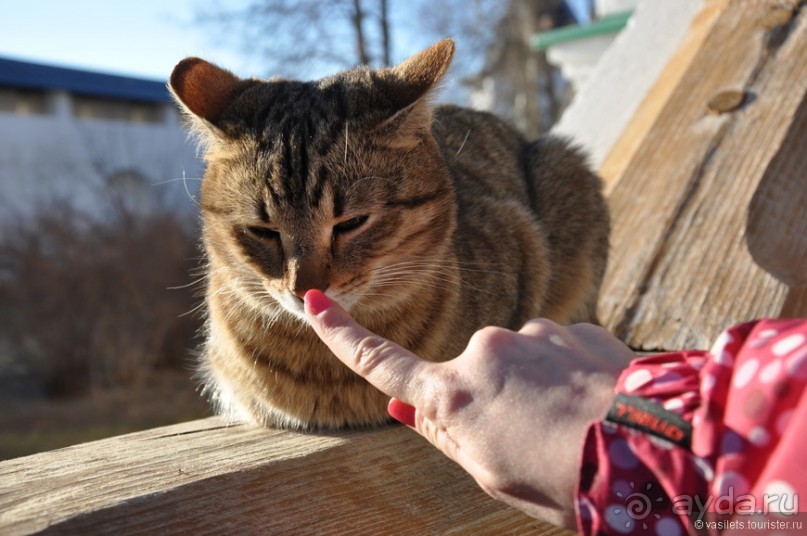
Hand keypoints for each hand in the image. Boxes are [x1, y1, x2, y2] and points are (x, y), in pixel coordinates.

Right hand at [304, 290, 634, 527]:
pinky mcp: (573, 326)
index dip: (343, 334)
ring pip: (518, 362)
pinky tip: (594, 404)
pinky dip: (567, 376)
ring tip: (574, 428)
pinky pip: (556, 352)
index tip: (315, 301)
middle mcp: (485, 349)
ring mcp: (532, 332)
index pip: (381, 362)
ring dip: (535, 389)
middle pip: (469, 374)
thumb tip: (401, 407)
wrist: (655, 451)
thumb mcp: (490, 474)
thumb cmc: (563, 479)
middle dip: (489, 400)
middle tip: (534, 443)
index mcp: (454, 394)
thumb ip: (444, 434)